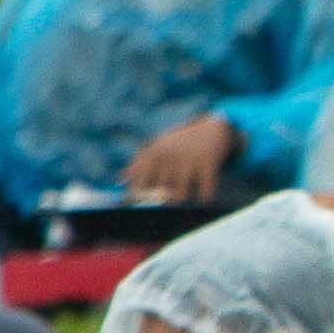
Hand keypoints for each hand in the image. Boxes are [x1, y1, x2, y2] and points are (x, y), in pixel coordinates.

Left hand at [120, 116, 237, 204]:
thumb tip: (120, 180)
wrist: (213, 127)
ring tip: (185, 198)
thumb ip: (138, 162)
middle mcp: (168, 156)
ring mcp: (188, 160)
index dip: (137, 198)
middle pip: (159, 192)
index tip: (140, 206)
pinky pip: (204, 191)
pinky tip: (204, 196)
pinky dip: (205, 197)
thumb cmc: (181, 140)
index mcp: (153, 153)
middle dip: (161, 201)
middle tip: (165, 203)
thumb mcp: (157, 146)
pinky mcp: (208, 164)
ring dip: (182, 200)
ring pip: (179, 195)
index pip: (138, 182)